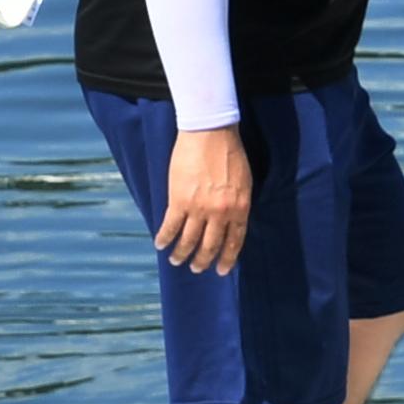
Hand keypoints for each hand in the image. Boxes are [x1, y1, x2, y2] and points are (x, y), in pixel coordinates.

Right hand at [159, 124, 250, 274]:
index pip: (235, 240)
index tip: (222, 270)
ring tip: (176, 260)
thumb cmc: (230, 154)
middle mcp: (221, 212)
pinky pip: (170, 227)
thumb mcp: (243, 182)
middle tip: (197, 269)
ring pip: (189, 240)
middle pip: (211, 245)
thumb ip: (237, 203)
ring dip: (181, 253)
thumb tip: (230, 221)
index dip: (227, 257)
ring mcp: (199, 208)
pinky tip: (160, 244)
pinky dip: (164, 238)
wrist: (211, 133)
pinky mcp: (178, 201)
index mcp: (240, 207)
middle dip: (203, 260)